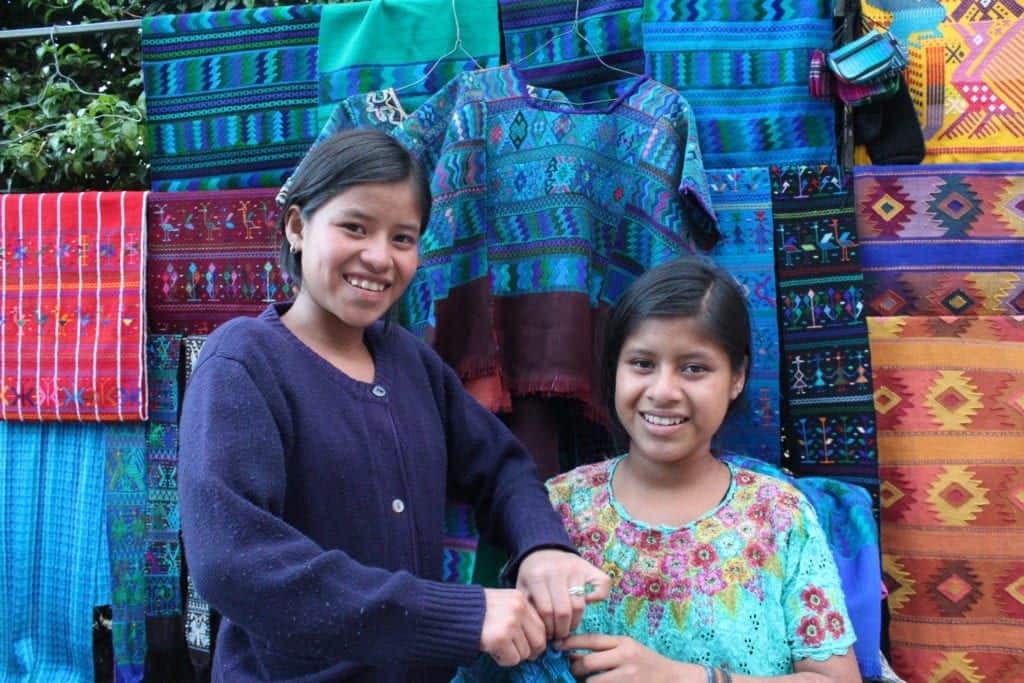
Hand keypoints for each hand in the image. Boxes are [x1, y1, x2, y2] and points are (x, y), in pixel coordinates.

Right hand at [480, 588, 546, 666]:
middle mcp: (518, 609)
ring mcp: (510, 623)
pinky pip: (512, 660)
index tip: (528, 645)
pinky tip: (492, 650)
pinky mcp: (500, 638)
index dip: (535, 640)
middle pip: (539, 642)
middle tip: (516, 652)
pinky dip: (503, 660)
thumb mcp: (503, 603)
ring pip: (525, 653)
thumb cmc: (477, 610)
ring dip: (512, 655)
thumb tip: (539, 641)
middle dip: (529, 652)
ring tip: (498, 646)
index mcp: (520, 598)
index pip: (541, 626)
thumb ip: (520, 616)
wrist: (452, 612)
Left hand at [515, 549, 610, 638]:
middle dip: (562, 629)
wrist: (543, 550)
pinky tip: (588, 603)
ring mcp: (575, 568)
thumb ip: (528, 608)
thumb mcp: (522, 588)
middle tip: (560, 635)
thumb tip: (538, 632)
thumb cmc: (532, 574)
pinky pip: (602, 585)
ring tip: (569, 626)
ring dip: (576, 621)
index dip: (549, 628)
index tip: (548, 635)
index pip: (546, 611)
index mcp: (537, 577)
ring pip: (580, 604)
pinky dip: (599, 597)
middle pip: (564, 611)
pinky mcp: (589, 567)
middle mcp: (557, 571)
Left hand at [558, 633, 703, 681]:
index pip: (591, 640)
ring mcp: (628, 677)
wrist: (675, 680)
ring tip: (587, 681)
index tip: (556, 645)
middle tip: (573, 670)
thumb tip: (573, 654)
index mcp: (624, 643)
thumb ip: (604, 650)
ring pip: (592, 682)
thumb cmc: (648, 663)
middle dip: (575, 668)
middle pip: (587, 662)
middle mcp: (625, 657)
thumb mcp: (628, 649)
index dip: (570, 642)